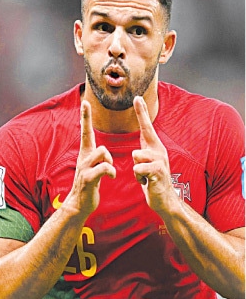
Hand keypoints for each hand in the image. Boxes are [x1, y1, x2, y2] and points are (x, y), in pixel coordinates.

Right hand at [68, 100, 115, 216]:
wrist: (79, 204)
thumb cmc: (90, 185)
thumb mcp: (93, 168)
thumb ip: (98, 158)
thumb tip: (103, 151)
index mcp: (86, 154)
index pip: (85, 131)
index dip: (85, 117)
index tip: (85, 102)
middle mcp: (83, 158)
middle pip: (96, 143)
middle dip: (106, 153)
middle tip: (108, 166)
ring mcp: (84, 168)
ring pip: (101, 153)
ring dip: (108, 162)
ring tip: (109, 173)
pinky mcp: (88, 179)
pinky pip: (103, 168)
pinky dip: (110, 171)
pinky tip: (110, 177)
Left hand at [132, 96, 173, 213]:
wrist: (164, 201)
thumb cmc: (153, 182)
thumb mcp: (146, 166)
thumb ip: (142, 156)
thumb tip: (135, 152)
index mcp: (155, 148)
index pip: (147, 126)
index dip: (142, 112)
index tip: (137, 97)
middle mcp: (159, 150)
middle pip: (145, 134)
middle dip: (139, 132)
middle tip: (140, 127)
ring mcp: (160, 160)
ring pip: (136, 155)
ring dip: (136, 170)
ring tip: (144, 177)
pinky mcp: (158, 171)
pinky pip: (138, 168)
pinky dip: (138, 178)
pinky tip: (146, 183)